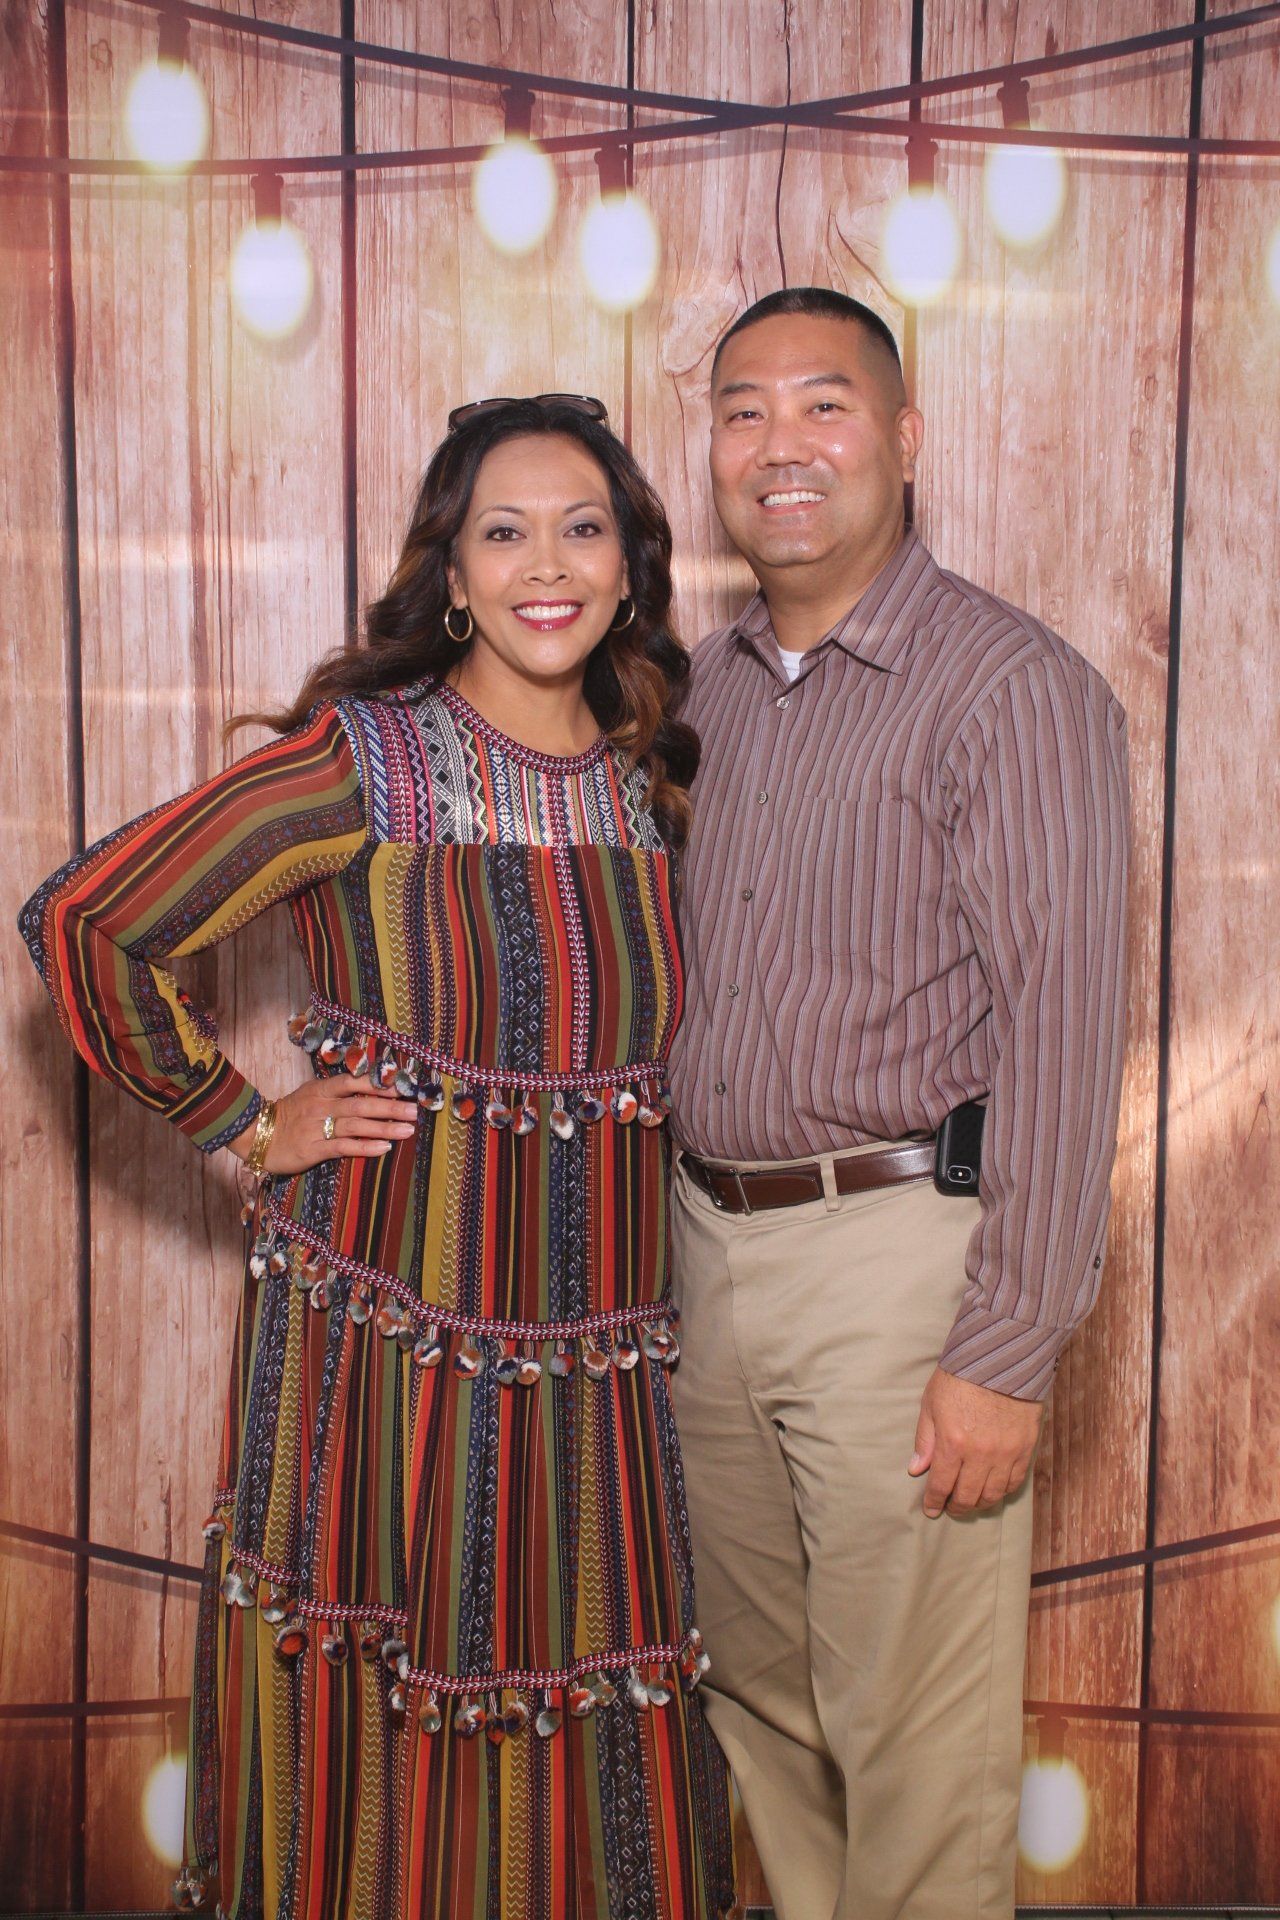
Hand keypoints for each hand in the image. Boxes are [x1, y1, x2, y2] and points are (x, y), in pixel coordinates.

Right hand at [229, 1075, 418, 1174]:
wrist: (256, 1134)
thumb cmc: (289, 1115)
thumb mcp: (310, 1094)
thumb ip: (336, 1091)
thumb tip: (369, 1087)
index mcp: (321, 1089)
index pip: (354, 1082)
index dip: (379, 1085)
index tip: (403, 1088)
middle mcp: (321, 1105)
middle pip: (361, 1104)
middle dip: (391, 1107)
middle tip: (414, 1110)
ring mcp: (316, 1127)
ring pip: (357, 1125)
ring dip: (385, 1127)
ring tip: (408, 1130)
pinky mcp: (312, 1149)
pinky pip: (344, 1147)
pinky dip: (366, 1147)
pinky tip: (384, 1148)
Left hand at [907, 1366, 1042, 1518]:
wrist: (1000, 1357)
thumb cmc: (960, 1378)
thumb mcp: (931, 1404)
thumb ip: (925, 1440)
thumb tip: (917, 1469)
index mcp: (953, 1443)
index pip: (942, 1485)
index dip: (935, 1502)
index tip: (931, 1509)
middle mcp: (980, 1454)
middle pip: (968, 1496)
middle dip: (956, 1507)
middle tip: (950, 1508)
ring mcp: (1006, 1453)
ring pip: (993, 1494)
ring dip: (980, 1503)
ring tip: (971, 1503)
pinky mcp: (1025, 1448)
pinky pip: (1015, 1482)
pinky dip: (1003, 1491)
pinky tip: (994, 1491)